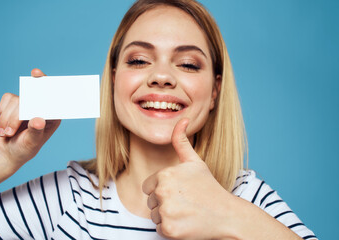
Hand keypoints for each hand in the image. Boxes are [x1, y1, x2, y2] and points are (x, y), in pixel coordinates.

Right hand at [0, 68, 60, 169]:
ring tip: (8, 133)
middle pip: (32, 95)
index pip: (53, 95)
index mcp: (53, 115)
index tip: (36, 74)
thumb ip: (36, 131)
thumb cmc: (24, 149)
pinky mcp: (14, 103)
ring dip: (9, 118)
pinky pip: (7, 99)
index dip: (46, 83)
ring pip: (17, 100)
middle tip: (16, 118)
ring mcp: (28, 104)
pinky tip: (5, 126)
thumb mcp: (32, 143)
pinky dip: (2, 113)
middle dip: (20, 110)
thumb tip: (38, 120)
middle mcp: (42, 107)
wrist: (6, 152)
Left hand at [142, 119, 238, 239]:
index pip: (148, 186)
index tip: (179, 191)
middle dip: (164, 202)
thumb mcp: (195, 162)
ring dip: (167, 216)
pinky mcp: (169, 230)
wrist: (227, 215)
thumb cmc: (209, 187)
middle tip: (184, 202)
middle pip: (150, 201)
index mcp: (165, 174)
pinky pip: (160, 229)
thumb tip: (183, 118)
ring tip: (186, 212)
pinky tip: (186, 222)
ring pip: (154, 215)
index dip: (162, 189)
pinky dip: (171, 229)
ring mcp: (166, 211)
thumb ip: (181, 141)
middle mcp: (162, 192)